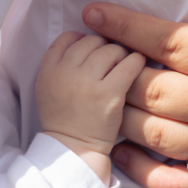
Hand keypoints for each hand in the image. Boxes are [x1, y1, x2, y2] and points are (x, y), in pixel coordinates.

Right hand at [36, 31, 144, 182]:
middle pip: (91, 41)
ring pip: (110, 50)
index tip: (93, 49)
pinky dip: (136, 61)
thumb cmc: (65, 121)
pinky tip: (139, 65)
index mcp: (48, 70)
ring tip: (125, 65)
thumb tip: (85, 41)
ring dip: (121, 54)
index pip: (67, 38)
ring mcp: (87, 82)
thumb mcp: (48, 89)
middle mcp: (65, 71)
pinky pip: (128, 65)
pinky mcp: (109, 93)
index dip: (83, 38)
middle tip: (113, 59)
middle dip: (105, 47)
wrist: (74, 149)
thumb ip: (60, 64)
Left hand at [82, 0, 187, 187]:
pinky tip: (119, 149)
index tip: (94, 14)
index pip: (179, 45)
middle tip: (92, 56)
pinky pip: (173, 183)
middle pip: (158, 91)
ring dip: (120, 116)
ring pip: (158, 135)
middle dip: (117, 72)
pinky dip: (140, 169)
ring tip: (97, 95)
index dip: (131, 28)